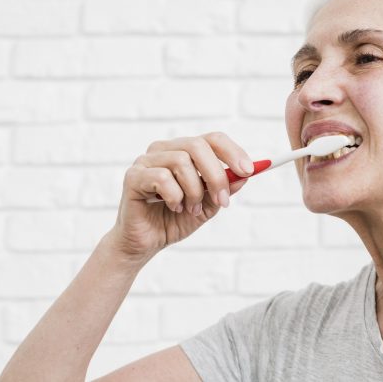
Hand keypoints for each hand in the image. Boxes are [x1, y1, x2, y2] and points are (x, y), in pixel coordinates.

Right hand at [107, 132, 252, 264]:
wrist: (146, 243)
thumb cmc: (175, 219)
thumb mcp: (208, 205)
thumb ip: (224, 189)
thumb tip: (244, 176)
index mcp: (184, 152)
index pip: (212, 139)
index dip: (233, 152)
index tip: (249, 171)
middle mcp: (164, 150)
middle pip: (197, 146)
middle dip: (216, 175)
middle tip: (222, 200)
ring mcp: (146, 161)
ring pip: (181, 162)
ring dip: (194, 191)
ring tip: (191, 209)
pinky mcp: (133, 177)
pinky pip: (162, 178)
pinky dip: (175, 196)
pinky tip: (174, 208)